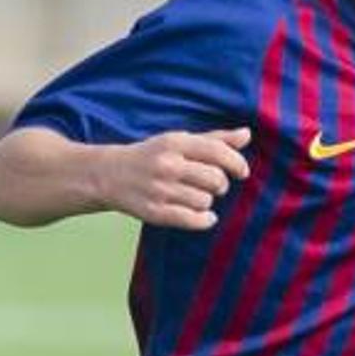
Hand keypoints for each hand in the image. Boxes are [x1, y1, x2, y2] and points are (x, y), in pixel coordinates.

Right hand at [99, 128, 252, 230]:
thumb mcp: (178, 141)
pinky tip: (206, 216)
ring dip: (207, 202)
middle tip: (213, 185)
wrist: (108, 175)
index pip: (217, 151)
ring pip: (205, 201)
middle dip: (220, 184)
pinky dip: (205, 220)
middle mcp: (167, 165)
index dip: (236, 163)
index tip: (242, 172)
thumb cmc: (151, 156)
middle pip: (215, 179)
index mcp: (174, 143)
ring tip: (196, 197)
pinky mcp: (153, 212)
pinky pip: (192, 220)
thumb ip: (213, 139)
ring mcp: (159, 190)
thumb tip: (246, 135)